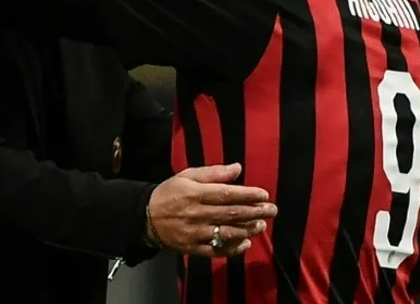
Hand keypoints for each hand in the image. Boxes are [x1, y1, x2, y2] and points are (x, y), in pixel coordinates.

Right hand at [147, 163, 276, 257]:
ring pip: (227, 233)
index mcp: (195, 193)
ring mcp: (195, 233)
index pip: (226, 194)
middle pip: (231, 214)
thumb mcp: (187, 176)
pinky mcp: (193, 248)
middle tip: (272, 210)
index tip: (264, 194)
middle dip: (255, 212)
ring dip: (247, 230)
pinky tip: (245, 243)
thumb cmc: (170, 192)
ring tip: (261, 225)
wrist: (147, 217)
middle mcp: (196, 214)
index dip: (247, 195)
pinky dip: (233, 249)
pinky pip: (217, 250)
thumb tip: (238, 168)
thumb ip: (213, 173)